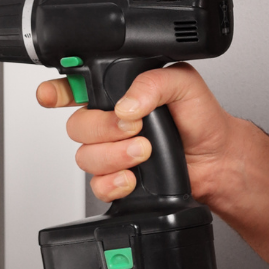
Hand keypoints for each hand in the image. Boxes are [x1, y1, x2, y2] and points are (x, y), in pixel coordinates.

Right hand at [36, 64, 237, 204]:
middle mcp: (109, 121)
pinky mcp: (117, 178)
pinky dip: (113, 183)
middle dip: (103, 129)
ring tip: (144, 151)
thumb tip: (126, 105)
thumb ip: (153, 83)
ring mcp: (111, 151)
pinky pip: (96, 185)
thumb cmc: (201, 119)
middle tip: (134, 127)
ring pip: (85, 156)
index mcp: (118, 92)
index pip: (76, 87)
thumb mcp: (184, 84)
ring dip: (114, 156)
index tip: (51, 96)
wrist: (217, 159)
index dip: (57, 91)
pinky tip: (132, 177)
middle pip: (76, 125)